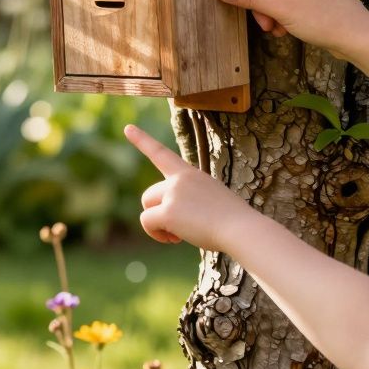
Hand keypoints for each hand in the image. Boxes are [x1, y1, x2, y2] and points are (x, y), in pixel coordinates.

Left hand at [124, 125, 258, 252]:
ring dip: (158, 224)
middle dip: (158, 212)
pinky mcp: (168, 212)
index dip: (142, 140)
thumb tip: (168, 219)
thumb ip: (186, 199)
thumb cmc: (231, 220)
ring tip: (178, 235)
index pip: (161, 153)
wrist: (241, 229)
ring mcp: (172, 194)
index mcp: (190, 173)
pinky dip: (156, 234)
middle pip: (149, 195)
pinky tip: (174, 240)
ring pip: (147, 208)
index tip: (128, 129)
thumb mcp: (209, 198)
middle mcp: (178, 180)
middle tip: (178, 228)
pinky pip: (147, 222)